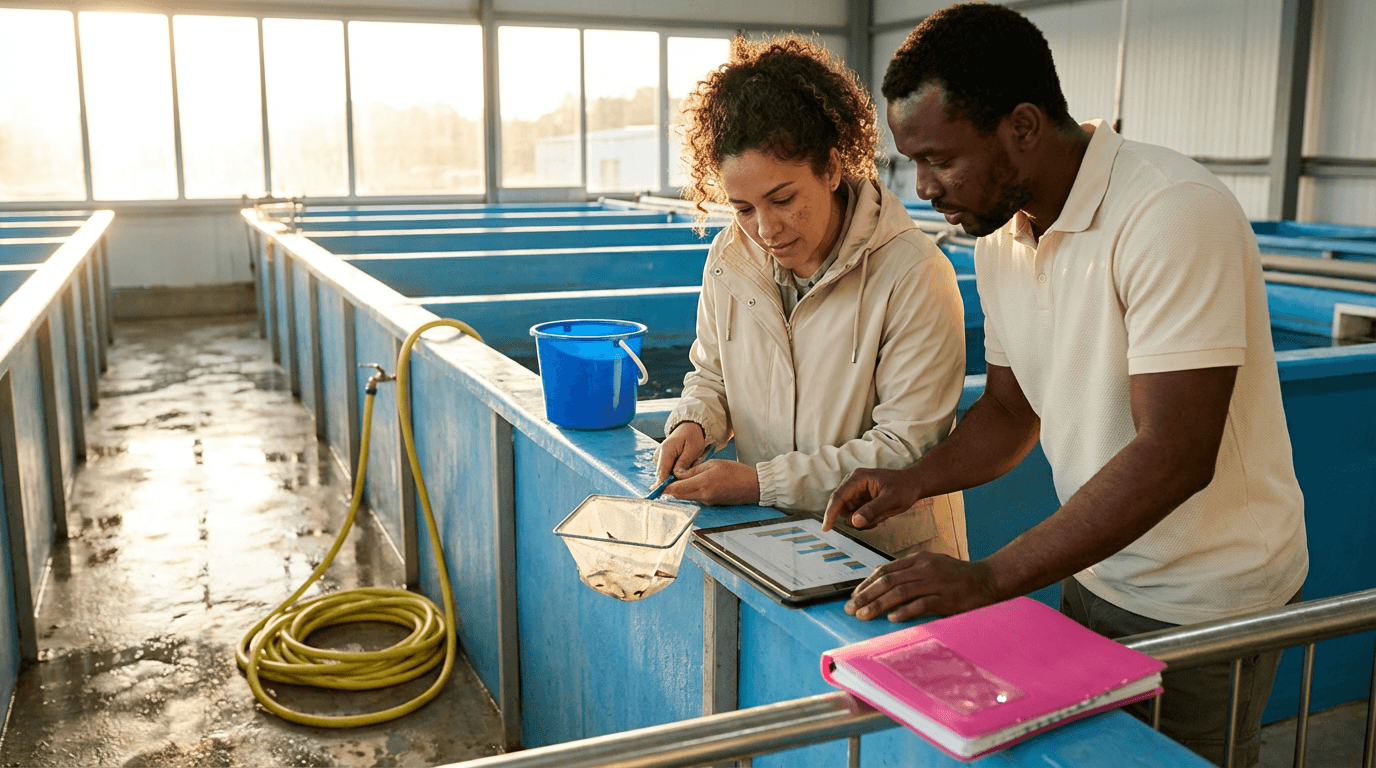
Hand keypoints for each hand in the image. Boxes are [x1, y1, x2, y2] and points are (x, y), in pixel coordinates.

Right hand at [657, 422, 705, 483]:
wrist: (690, 427)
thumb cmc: (692, 436)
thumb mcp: (692, 449)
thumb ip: (684, 462)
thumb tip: (677, 475)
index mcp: (666, 450)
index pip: (662, 471)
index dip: (662, 484)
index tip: (664, 493)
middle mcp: (660, 454)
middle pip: (662, 474)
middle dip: (674, 479)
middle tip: (689, 471)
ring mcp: (660, 456)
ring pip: (666, 473)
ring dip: (676, 475)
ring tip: (690, 463)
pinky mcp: (663, 459)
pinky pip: (668, 470)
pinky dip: (676, 472)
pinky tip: (686, 465)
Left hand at [663, 460, 759, 505]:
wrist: (753, 486)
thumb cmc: (736, 472)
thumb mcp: (713, 464)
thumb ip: (693, 470)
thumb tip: (678, 473)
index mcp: (703, 483)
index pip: (677, 488)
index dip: (664, 488)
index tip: (655, 487)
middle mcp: (704, 495)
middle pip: (679, 496)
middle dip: (669, 491)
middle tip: (660, 485)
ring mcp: (708, 501)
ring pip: (687, 497)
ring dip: (679, 491)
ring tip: (675, 482)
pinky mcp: (712, 504)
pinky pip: (696, 498)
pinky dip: (690, 492)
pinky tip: (690, 485)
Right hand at [822, 465, 923, 531]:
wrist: (914, 484)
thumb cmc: (905, 488)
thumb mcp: (891, 500)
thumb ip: (872, 510)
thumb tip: (854, 522)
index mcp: (858, 478)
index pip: (838, 497)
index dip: (830, 513)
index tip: (826, 528)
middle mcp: (854, 484)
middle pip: (842, 508)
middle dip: (856, 518)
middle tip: (875, 521)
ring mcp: (857, 492)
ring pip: (849, 514)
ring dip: (863, 520)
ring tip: (880, 517)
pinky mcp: (861, 500)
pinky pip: (856, 515)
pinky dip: (866, 520)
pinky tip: (879, 516)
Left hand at [844, 553, 999, 621]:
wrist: (988, 580)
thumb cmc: (958, 575)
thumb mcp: (932, 564)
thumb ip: (909, 570)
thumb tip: (882, 578)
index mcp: (919, 559)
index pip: (885, 570)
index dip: (866, 584)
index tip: (854, 596)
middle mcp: (924, 568)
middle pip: (888, 581)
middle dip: (866, 596)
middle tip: (851, 608)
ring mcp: (935, 583)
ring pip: (899, 592)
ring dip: (878, 605)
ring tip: (864, 615)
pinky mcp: (946, 598)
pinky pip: (921, 604)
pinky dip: (905, 611)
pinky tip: (892, 618)